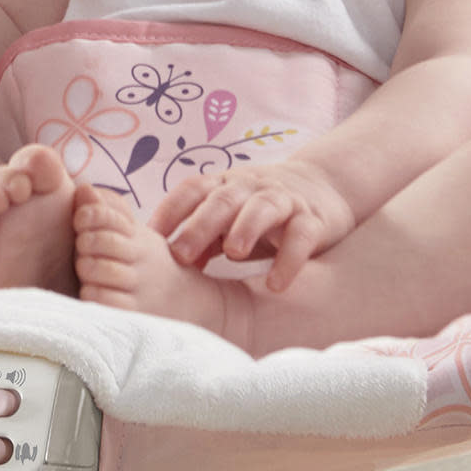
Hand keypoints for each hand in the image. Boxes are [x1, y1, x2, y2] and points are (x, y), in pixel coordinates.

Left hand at [149, 156, 355, 289]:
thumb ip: (202, 241)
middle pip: (223, 199)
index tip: (149, 238)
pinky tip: (275, 285)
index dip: (170, 210)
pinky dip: (289, 259)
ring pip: (262, 208)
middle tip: (180, 253)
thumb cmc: (259, 212)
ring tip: (232, 253)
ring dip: (245, 228)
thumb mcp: (228, 221)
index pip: (193, 189)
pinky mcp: (312, 219)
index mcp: (224, 186)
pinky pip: (301, 237)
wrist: (320, 187)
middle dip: (200, 224)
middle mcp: (250, 187)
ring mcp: (283, 200)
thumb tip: (164, 270)